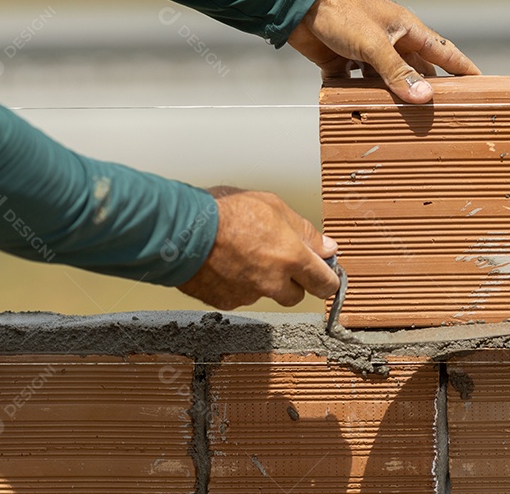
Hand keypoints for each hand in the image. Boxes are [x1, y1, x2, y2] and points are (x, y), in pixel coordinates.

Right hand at [177, 186, 340, 309]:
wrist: (182, 231)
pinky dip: (236, 283)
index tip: (326, 273)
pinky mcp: (225, 302)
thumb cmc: (224, 213)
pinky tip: (225, 263)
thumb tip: (327, 247)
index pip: (325, 283)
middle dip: (292, 280)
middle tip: (278, 258)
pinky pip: (239, 296)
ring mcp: (248, 295)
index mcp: (291, 258)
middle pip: (296, 294)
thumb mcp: (273, 206)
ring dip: (261, 279)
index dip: (327, 279)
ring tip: (242, 252)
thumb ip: (304, 231)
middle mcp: (273, 283)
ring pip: (265, 294)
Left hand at [288, 0, 480, 102]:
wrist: (297, 5)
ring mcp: (366, 52)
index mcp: (406, 30)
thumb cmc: (341, 13)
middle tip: (442, 115)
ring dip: (391, 98)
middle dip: (426, 91)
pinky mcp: (342, 62)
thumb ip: (398, 73)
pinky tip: (361, 113)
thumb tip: (424, 98)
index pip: (444, 53)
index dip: (463, 69)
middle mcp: (390, 41)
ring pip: (386, 81)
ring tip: (404, 124)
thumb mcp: (374, 44)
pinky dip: (358, 97)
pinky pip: (356, 85)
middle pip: (416, 71)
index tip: (482, 84)